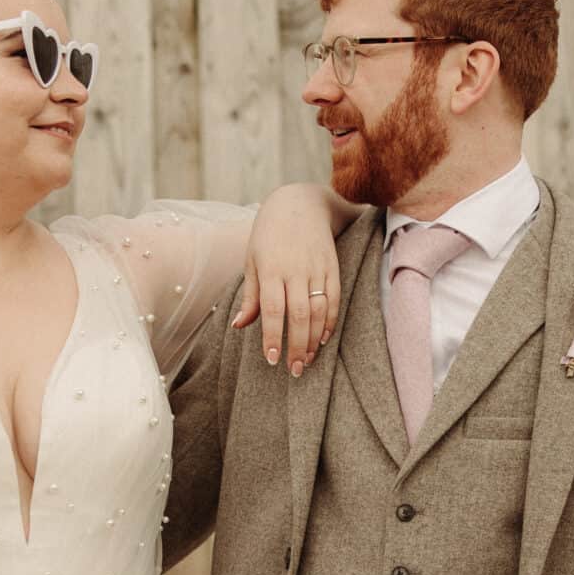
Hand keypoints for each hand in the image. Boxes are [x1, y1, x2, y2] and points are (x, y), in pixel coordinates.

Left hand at [232, 183, 344, 375]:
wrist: (300, 204)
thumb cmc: (268, 235)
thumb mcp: (252, 260)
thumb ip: (250, 295)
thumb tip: (239, 326)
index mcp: (271, 269)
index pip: (273, 310)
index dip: (273, 337)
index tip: (272, 360)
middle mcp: (296, 270)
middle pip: (299, 315)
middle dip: (296, 346)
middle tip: (293, 370)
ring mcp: (317, 269)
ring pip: (319, 310)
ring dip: (314, 339)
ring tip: (307, 360)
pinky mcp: (333, 268)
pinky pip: (334, 300)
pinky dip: (331, 322)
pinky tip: (323, 339)